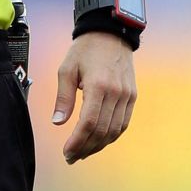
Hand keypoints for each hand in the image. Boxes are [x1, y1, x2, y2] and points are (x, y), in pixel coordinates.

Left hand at [51, 31, 135, 163]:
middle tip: (71, 157)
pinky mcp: (132, 96)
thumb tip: (57, 122)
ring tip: (83, 152)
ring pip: (114, 130)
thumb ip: (63, 97)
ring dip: (98, 145)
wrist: (110, 33)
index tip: (67, 152)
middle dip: (85, 148)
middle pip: (102, 131)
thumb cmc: (85, 49)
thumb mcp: (67, 69)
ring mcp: (127, 96)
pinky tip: (98, 140)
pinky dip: (111, 135)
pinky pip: (123, 123)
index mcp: (98, 86)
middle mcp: (116, 93)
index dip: (77, 142)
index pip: (88, 123)